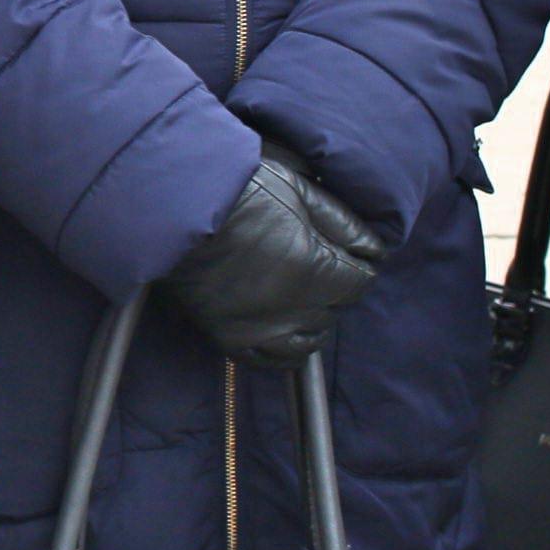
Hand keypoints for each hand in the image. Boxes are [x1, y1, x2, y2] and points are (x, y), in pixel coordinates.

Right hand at [154, 143, 386, 367]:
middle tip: (314, 264)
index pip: (360, 281)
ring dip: (313, 320)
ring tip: (300, 296)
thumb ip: (343, 223)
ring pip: (310, 340)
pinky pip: (272, 361)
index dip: (355, 264)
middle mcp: (290, 308)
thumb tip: (375, 249)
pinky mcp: (229, 338)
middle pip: (335, 310)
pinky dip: (285, 348)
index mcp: (313, 268)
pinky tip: (282, 327)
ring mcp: (258, 328)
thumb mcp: (298, 189)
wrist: (174, 203)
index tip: (343, 251)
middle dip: (333, 288)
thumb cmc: (237, 187)